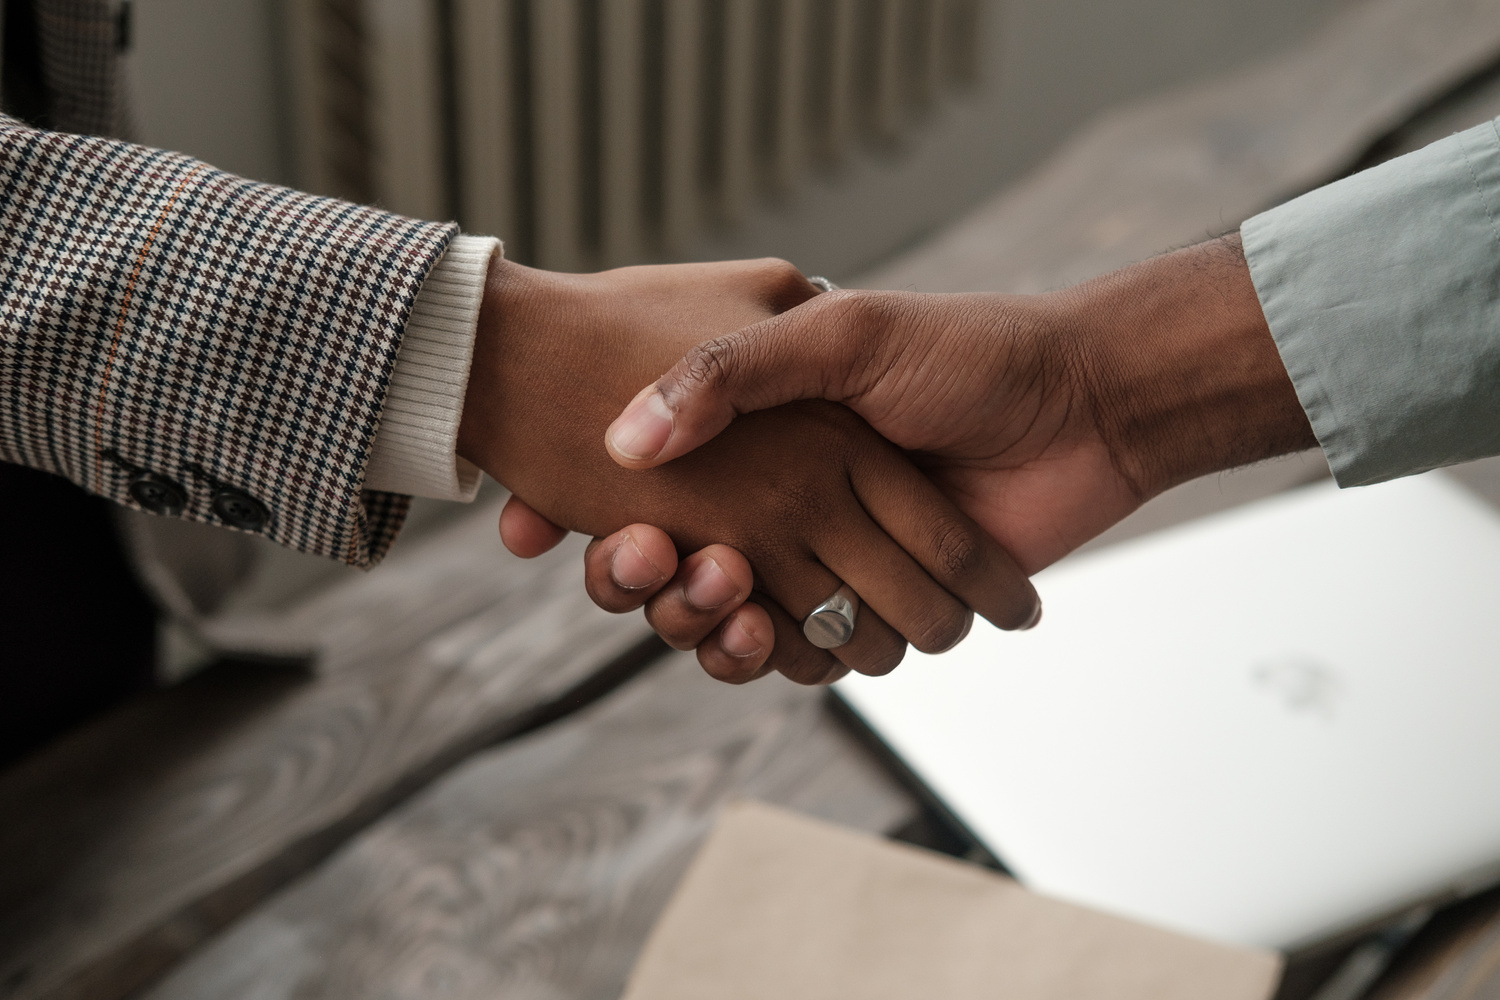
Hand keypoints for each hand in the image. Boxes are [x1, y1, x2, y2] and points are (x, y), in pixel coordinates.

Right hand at [461, 257, 1038, 683]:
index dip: (588, 511)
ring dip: (700, 624)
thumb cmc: (964, 353)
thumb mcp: (840, 333)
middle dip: (638, 580)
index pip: (644, 492)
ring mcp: (827, 563)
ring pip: (729, 624)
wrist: (1082, 405)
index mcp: (763, 440)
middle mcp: (782, 505)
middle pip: (671, 571)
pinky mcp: (877, 614)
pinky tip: (758, 628)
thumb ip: (735, 372)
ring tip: (715, 596)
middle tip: (635, 558)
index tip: (531, 524)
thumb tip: (626, 439)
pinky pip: (803, 657)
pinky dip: (773, 655)